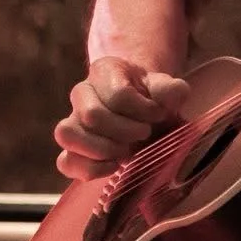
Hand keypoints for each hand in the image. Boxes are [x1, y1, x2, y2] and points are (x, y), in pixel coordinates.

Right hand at [53, 56, 190, 180]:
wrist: (141, 110)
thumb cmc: (151, 97)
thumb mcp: (165, 88)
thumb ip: (172, 89)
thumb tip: (175, 93)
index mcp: (104, 71)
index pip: (118, 95)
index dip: (143, 111)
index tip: (158, 115)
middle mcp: (81, 93)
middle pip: (92, 115)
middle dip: (125, 131)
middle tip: (144, 134)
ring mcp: (71, 120)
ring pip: (67, 134)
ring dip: (102, 149)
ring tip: (125, 151)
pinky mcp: (70, 149)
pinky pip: (66, 162)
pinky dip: (90, 169)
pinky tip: (114, 166)